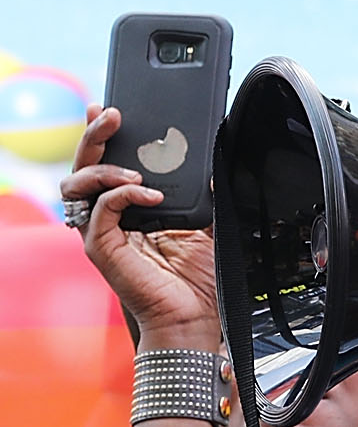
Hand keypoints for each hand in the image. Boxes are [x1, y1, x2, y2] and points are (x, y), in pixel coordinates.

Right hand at [61, 107, 221, 346]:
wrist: (194, 317)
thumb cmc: (197, 278)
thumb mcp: (206, 225)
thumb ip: (202, 195)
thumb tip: (212, 165)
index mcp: (126, 207)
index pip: (105, 163)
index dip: (103, 134)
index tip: (112, 109)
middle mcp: (107, 216)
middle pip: (83, 165)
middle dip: (94, 134)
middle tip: (112, 113)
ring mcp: (99, 231)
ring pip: (77, 183)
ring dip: (104, 166)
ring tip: (135, 168)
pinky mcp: (100, 247)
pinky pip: (100, 210)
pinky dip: (122, 194)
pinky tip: (150, 194)